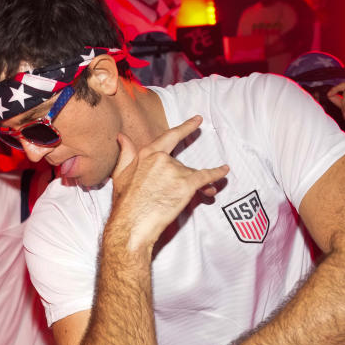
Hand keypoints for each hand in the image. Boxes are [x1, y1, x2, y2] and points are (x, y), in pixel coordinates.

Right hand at [108, 116, 228, 249]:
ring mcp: (174, 171)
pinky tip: (224, 170)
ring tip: (185, 198)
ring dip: (192, 185)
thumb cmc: (125, 203)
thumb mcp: (120, 174)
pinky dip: (216, 174)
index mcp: (146, 154)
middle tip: (176, 190)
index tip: (197, 120)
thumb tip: (122, 137)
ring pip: (191, 174)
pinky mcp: (185, 185)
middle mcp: (161, 159)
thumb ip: (125, 153)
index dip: (185, 128)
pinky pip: (205, 177)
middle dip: (182, 177)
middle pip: (180, 164)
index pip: (169, 137)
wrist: (131, 224)